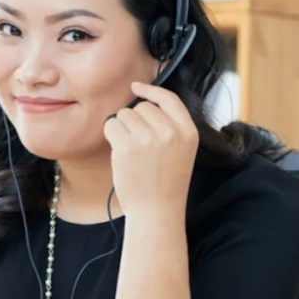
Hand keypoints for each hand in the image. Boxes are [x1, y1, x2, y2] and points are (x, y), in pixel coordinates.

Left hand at [102, 81, 198, 218]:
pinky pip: (111, 125)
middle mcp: (170, 132)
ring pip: (124, 114)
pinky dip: (110, 135)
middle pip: (142, 107)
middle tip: (139, 145)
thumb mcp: (181, 150)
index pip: (169, 98)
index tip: (137, 87)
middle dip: (135, 120)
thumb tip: (143, 100)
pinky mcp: (127, 146)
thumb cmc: (165, 183)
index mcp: (188, 131)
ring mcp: (149, 138)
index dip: (151, 90)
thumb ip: (170, 126)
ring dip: (122, 128)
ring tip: (132, 152)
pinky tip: (120, 152)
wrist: (156, 210)